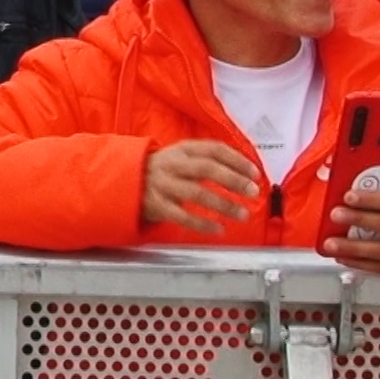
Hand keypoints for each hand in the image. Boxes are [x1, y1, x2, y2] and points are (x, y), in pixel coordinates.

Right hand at [141, 140, 260, 235]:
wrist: (124, 180)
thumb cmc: (163, 170)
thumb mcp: (181, 157)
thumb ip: (208, 160)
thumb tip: (246, 172)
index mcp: (182, 150)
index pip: (214, 149)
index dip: (237, 160)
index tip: (254, 173)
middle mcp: (172, 165)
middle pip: (206, 169)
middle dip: (233, 180)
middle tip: (253, 192)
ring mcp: (163, 184)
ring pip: (196, 193)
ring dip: (223, 204)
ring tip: (242, 214)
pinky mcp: (157, 205)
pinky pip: (182, 216)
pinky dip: (202, 224)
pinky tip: (219, 229)